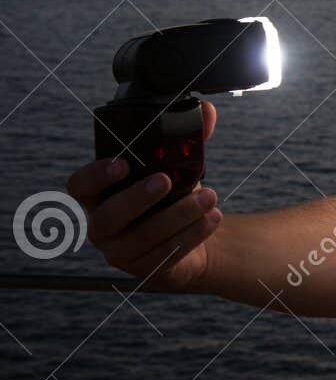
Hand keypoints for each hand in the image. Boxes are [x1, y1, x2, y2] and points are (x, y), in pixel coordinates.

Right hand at [67, 100, 222, 288]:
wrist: (194, 234)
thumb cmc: (175, 195)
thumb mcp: (179, 166)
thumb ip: (188, 138)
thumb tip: (206, 110)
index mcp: (101, 195)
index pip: (80, 186)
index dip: (96, 175)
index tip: (122, 163)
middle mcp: (103, 224)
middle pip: (109, 216)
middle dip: (138, 197)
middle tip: (167, 180)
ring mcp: (121, 251)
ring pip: (143, 237)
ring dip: (179, 215)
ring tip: (210, 198)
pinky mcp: (145, 269)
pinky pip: (165, 255)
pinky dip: (192, 234)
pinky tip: (211, 218)